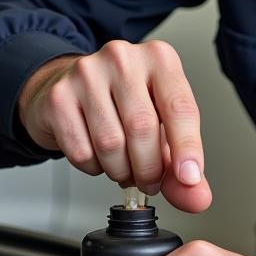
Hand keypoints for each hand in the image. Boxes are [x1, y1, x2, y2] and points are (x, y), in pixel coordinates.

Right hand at [17, 40, 210, 212]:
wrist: (68, 87)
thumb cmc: (122, 103)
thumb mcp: (162, 124)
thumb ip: (182, 161)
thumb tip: (196, 196)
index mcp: (158, 59)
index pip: (180, 107)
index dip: (187, 148)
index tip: (189, 178)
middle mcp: (122, 59)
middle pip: (142, 128)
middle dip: (149, 168)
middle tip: (149, 181)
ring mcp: (86, 74)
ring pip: (110, 143)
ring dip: (121, 171)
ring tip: (124, 167)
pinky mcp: (58, 97)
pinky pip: (81, 151)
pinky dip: (94, 167)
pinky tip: (98, 155)